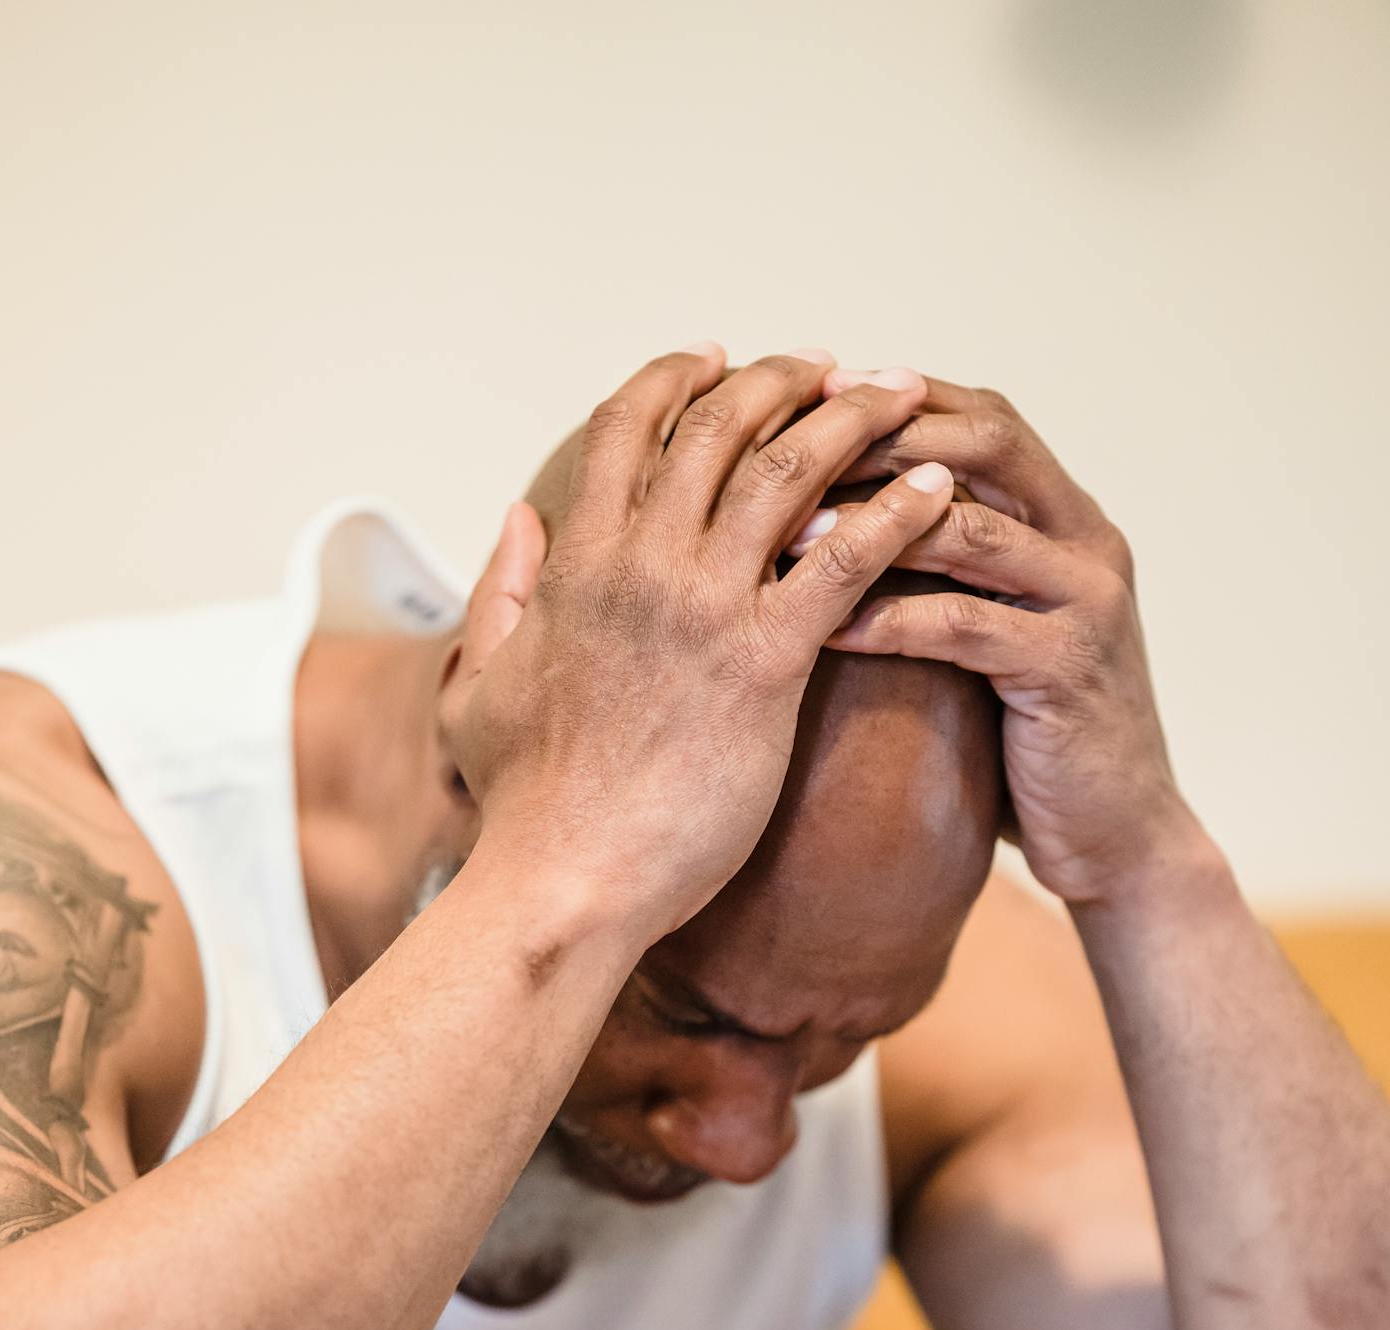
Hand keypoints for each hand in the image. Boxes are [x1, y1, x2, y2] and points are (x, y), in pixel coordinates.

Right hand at [440, 347, 952, 949]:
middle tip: (835, 367)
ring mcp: (703, 609)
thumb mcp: (479, 685)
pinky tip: (939, 495)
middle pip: (720, 426)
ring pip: (789, 472)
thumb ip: (500, 593)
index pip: (627, 425)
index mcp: (576, 562)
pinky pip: (846, 562)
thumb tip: (518, 520)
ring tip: (905, 397)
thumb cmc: (523, 805)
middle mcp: (640, 564)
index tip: (720, 358)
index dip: (677, 378)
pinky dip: (897, 516)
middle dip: (783, 380)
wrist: (563, 882)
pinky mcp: (761, 665)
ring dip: (854, 420)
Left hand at [803, 373, 1192, 906]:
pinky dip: (890, 620)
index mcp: (1067, 515)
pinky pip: (966, 626)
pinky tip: (825, 629)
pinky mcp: (1069, 669)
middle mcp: (1087, 539)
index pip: (983, 417)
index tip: (809, 396)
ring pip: (974, 528)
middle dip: (884, 436)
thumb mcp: (994, 628)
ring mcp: (1087, 601)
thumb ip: (950, 568)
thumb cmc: (1031, 733)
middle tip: (793, 449)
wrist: (1115, 834)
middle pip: (987, 441)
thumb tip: (839, 515)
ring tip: (787, 538)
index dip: (899, 396)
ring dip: (872, 527)